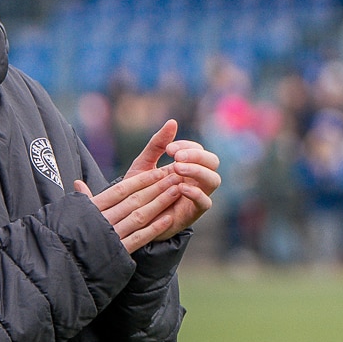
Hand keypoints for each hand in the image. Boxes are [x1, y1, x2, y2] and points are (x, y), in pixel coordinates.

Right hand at [76, 166, 189, 252]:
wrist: (66, 265)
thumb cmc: (67, 236)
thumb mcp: (71, 215)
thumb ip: (82, 199)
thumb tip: (78, 182)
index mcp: (94, 208)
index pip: (121, 190)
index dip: (141, 180)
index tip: (158, 171)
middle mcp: (104, 219)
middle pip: (135, 200)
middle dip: (157, 186)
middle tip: (175, 175)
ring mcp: (112, 235)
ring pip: (140, 215)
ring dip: (160, 203)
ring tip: (177, 191)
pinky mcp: (118, 252)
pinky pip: (139, 238)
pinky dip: (154, 228)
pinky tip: (169, 219)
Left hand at [118, 119, 221, 239]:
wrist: (129, 219)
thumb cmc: (138, 191)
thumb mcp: (144, 165)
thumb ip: (157, 145)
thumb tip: (172, 122)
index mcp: (187, 166)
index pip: (197, 150)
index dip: (187, 146)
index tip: (168, 149)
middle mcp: (195, 179)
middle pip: (213, 162)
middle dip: (197, 156)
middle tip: (176, 157)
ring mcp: (196, 196)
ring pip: (213, 180)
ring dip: (198, 171)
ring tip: (177, 168)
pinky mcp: (192, 213)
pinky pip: (205, 203)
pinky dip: (196, 193)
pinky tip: (180, 187)